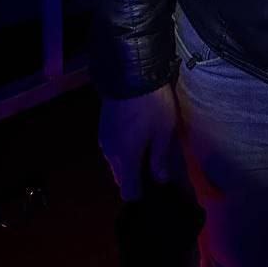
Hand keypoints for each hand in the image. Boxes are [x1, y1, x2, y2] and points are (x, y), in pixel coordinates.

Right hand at [99, 84, 181, 200]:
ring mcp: (104, 138)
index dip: (142, 194)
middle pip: (121, 178)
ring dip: (129, 161)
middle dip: (136, 178)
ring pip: (116, 162)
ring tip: (148, 149)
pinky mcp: (103, 125)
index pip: (128, 192)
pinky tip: (137, 136)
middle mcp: (110, 154)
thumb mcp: (163, 131)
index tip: (155, 188)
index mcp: (125, 160)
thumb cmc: (151, 105)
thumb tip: (161, 180)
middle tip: (155, 167)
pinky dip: (123, 148)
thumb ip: (160, 159)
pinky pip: (113, 147)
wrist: (130, 71)